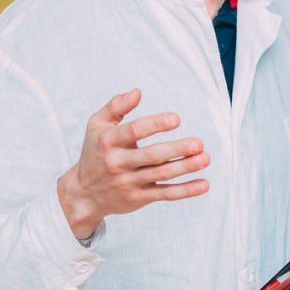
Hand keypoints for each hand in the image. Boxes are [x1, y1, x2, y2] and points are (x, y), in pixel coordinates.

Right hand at [56, 89, 209, 239]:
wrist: (84, 193)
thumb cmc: (95, 151)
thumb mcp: (97, 125)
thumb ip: (116, 106)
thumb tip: (137, 92)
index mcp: (109, 141)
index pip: (134, 131)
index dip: (155, 125)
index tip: (176, 119)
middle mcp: (118, 163)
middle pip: (151, 156)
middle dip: (176, 150)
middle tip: (198, 143)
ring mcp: (129, 182)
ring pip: (161, 175)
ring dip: (185, 167)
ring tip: (204, 158)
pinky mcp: (138, 198)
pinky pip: (164, 194)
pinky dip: (185, 190)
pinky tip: (203, 184)